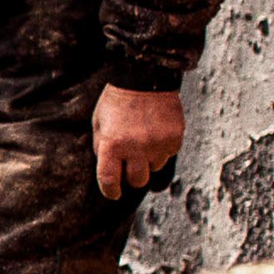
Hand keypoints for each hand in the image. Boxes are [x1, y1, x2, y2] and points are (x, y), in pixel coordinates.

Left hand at [95, 83, 184, 198]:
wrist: (144, 79)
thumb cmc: (116, 102)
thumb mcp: (98, 124)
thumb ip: (102, 147)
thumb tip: (109, 170)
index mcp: (112, 145)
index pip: (110, 179)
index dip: (111, 191)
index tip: (113, 193)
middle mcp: (136, 148)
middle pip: (137, 180)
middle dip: (132, 178)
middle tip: (129, 169)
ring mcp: (158, 144)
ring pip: (154, 168)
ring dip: (147, 162)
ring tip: (142, 143)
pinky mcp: (175, 138)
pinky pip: (168, 155)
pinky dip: (161, 150)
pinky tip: (155, 135)